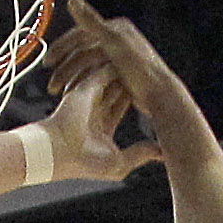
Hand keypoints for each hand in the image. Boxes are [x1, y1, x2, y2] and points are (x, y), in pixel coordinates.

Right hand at [37, 64, 158, 184]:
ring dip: (126, 70)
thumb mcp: (119, 163)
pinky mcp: (85, 87)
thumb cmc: (84, 162)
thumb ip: (141, 154)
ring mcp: (88, 97)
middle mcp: (94, 108)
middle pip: (117, 88)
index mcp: (100, 126)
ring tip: (143, 60)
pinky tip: (131, 58)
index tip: (154, 92)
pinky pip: (102, 70)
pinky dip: (115, 65)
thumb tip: (162, 153)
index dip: (138, 98)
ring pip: (111, 77)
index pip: (121, 104)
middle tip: (150, 70)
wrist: (60, 152)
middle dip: (134, 80)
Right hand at [48, 0, 197, 140]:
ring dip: (73, 79)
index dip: (62, 48)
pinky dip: (86, 86)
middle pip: (84, 51)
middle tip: (50, 81)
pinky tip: (76, 97)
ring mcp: (123, 57)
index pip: (81, 34)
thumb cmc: (141, 71)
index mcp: (118, 28)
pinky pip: (99, 77)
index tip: (47, 63)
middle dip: (65, 67)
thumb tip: (72, 1)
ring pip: (90, 67)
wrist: (162, 97)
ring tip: (60, 93)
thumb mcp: (114, 44)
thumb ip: (92, 23)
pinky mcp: (125, 73)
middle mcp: (121, 39)